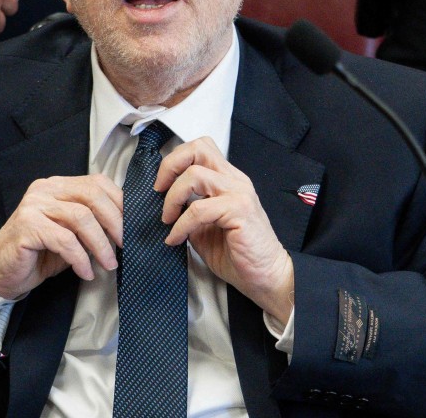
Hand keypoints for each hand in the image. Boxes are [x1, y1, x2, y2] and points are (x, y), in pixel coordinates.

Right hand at [0, 174, 123, 301]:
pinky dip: (80, 258)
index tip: (132, 225)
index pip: (96, 183)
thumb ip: (92, 223)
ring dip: (100, 244)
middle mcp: (45, 189)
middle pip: (92, 196)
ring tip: (108, 263)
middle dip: (115, 221)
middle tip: (124, 244)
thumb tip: (126, 227)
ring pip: (81, 217)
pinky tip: (85, 272)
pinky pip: (65, 240)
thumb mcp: (71, 233)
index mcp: (58, 185)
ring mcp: (34, 205)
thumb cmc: (40, 253)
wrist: (3, 271)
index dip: (119, 203)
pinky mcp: (27, 226)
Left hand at [158, 138, 293, 323]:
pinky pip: (199, 209)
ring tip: (167, 219)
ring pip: (195, 175)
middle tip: (158, 190)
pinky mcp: (239, 211)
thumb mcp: (205, 227)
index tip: (161, 184)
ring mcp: (239, 194)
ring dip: (173, 197)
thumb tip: (165, 206)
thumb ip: (189, 211)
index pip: (200, 149)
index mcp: (228, 180)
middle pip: (198, 148)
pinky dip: (181, 224)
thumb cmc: (239, 254)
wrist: (267, 277)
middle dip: (170, 166)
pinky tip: (176, 238)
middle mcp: (235, 181)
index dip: (175, 160)